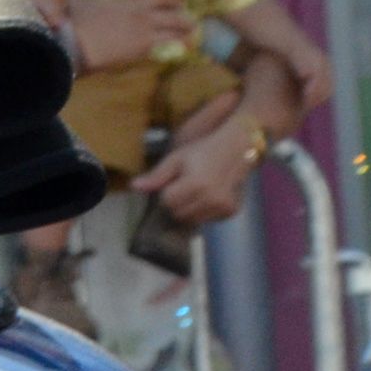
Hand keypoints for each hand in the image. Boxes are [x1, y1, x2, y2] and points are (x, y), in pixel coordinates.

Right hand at [65, 0, 196, 73]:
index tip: (180, 1)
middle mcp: (143, 16)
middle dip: (183, 19)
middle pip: (172, 16)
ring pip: (172, 34)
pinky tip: (173, 50)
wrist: (81, 45)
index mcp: (130, 1)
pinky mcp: (142, 51)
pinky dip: (169, 48)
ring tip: (190, 37)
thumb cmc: (80, 21)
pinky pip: (161, 48)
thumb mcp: (78, 2)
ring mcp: (145, 35)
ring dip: (182, 35)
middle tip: (191, 21)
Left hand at [133, 119, 261, 228]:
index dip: (166, 192)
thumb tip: (133, 187)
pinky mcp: (231, 212)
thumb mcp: (176, 159)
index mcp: (195, 184)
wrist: (236, 150)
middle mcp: (211, 199)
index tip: (173, 182)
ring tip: (196, 191)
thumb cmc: (202, 152)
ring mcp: (223, 207)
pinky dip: (204, 212)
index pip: (167, 202)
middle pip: (179, 214)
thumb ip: (156, 176)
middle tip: (184, 187)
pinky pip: (208, 220)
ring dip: (189, 210)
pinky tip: (208, 196)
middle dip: (176, 203)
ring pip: (193, 220)